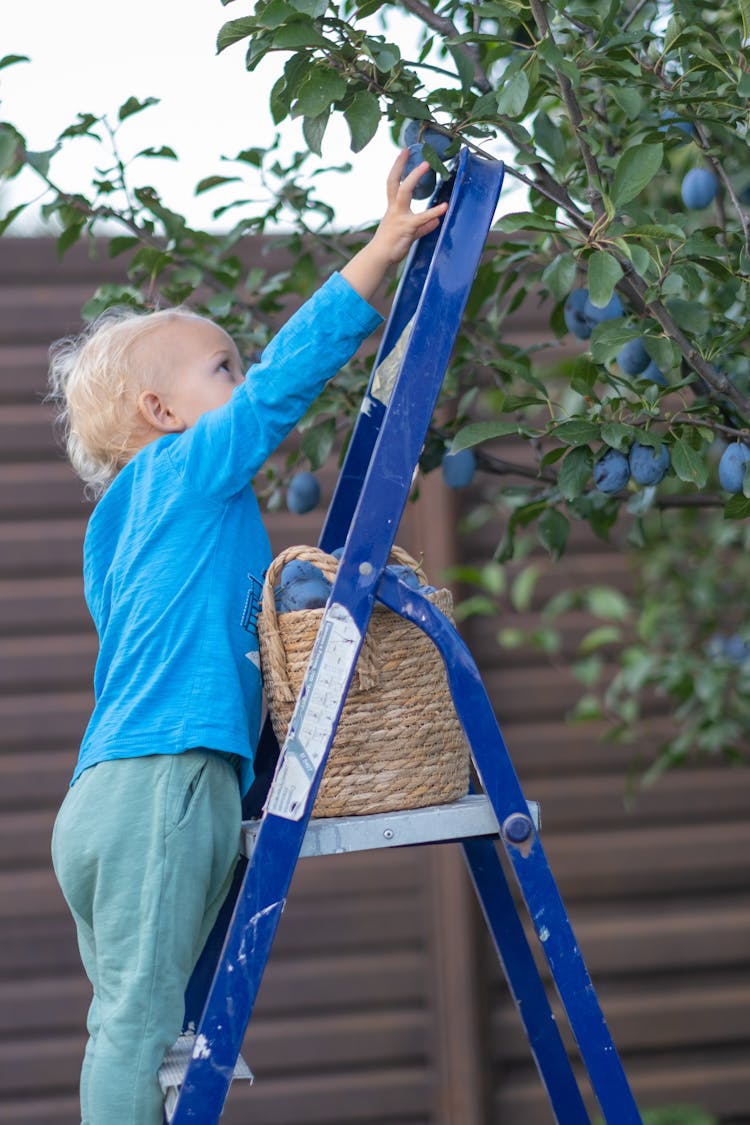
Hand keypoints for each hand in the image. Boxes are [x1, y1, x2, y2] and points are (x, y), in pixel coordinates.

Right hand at [340, 150, 448, 301]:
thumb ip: (424, 226)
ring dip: (415, 177)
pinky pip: (422, 218)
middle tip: (407, 150)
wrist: (379, 258)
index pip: (393, 183)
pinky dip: (434, 212)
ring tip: (427, 165)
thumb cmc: (391, 246)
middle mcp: (394, 208)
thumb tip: (436, 220)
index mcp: (393, 208)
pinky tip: (445, 207)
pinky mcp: (406, 227)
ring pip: (405, 192)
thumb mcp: (410, 234)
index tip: (404, 152)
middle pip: (394, 182)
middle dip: (399, 165)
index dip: (398, 167)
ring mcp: (399, 216)